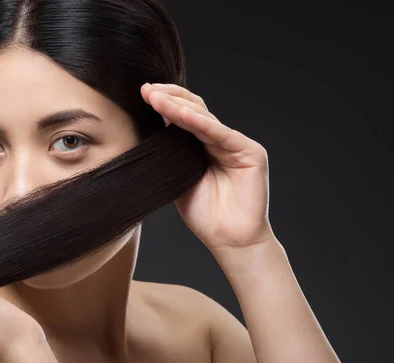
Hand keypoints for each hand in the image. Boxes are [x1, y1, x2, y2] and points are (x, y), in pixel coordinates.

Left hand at [141, 83, 275, 254]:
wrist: (229, 240)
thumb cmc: (204, 214)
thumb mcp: (178, 177)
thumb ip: (170, 152)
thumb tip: (149, 126)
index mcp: (204, 146)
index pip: (185, 117)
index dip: (165, 104)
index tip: (143, 95)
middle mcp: (221, 141)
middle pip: (195, 110)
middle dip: (170, 98)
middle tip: (146, 91)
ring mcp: (236, 145)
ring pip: (205, 119)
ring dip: (179, 107)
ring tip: (156, 98)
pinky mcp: (250, 153)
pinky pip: (221, 134)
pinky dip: (202, 124)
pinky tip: (182, 115)